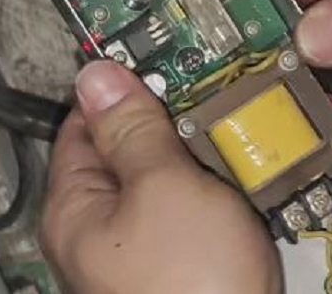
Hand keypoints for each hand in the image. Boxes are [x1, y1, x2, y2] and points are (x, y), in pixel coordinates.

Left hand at [41, 61, 280, 293]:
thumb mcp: (162, 188)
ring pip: (177, 177)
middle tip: (217, 100)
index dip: (123, 87)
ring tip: (246, 138)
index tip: (160, 61)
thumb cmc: (189, 291)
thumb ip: (132, 128)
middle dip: (178, 122)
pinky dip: (228, 191)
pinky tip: (254, 181)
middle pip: (135, 148)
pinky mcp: (189, 264)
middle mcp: (105, 230)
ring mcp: (148, 249)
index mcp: (77, 207)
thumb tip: (98, 76)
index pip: (85, 122)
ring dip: (210, 154)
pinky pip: (204, 210)